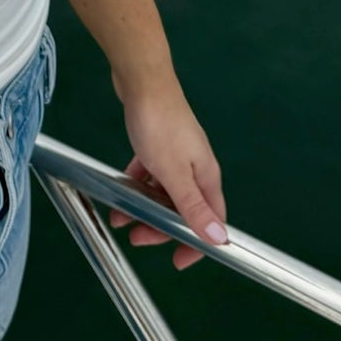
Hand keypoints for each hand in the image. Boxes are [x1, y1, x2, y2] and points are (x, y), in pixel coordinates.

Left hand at [107, 72, 227, 271]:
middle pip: (184, 208)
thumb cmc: (158, 124)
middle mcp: (197, 166)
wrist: (141, 79)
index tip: (178, 261)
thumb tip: (220, 239)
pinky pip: (152, 172)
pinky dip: (138, 183)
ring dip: (144, 206)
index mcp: (206, 175)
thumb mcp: (174, 173)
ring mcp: (179, 152)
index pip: (212, 220)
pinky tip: (123, 187)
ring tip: (120, 216)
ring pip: (164, 191)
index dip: (198, 244)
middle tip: (136, 237)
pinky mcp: (161, 141)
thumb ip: (194, 207)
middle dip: (160, 226)